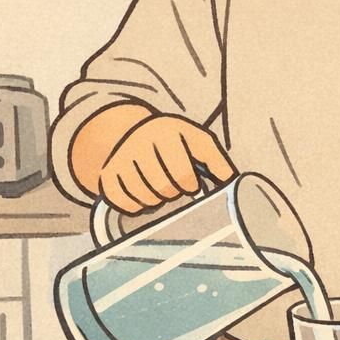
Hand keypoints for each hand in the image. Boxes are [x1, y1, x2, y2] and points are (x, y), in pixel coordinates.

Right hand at [97, 114, 236, 213]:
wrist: (132, 132)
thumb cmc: (173, 141)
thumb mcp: (197, 141)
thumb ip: (216, 160)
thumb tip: (231, 182)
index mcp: (166, 132)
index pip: (182, 174)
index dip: (190, 186)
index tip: (191, 186)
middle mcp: (140, 141)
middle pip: (163, 188)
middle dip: (173, 193)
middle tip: (175, 187)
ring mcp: (121, 158)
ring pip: (145, 198)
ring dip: (157, 201)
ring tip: (160, 190)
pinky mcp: (108, 174)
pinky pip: (125, 204)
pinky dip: (137, 207)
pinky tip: (143, 196)